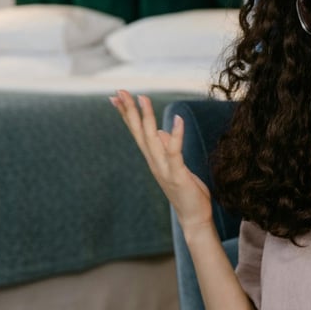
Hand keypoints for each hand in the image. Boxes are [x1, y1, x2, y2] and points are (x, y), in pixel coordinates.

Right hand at [110, 90, 212, 230]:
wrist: (194, 217)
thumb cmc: (186, 192)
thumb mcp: (175, 166)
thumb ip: (166, 149)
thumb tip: (161, 131)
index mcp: (153, 159)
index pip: (137, 132)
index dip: (127, 114)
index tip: (116, 97)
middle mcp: (154, 162)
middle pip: (138, 132)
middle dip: (129, 111)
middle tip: (120, 91)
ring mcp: (164, 169)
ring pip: (151, 138)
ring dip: (146, 117)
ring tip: (143, 97)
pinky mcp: (178, 174)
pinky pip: (174, 151)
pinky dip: (175, 134)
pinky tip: (177, 119)